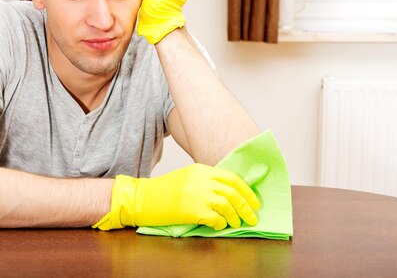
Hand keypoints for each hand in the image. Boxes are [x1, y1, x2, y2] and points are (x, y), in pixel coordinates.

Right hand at [93, 163, 259, 230]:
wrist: (142, 198)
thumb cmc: (163, 192)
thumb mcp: (186, 178)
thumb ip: (205, 181)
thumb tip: (228, 194)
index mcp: (201, 169)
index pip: (231, 178)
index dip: (246, 191)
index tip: (254, 202)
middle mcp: (201, 179)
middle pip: (233, 192)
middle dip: (246, 207)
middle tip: (252, 217)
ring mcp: (197, 194)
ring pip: (227, 205)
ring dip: (235, 217)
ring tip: (236, 224)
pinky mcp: (193, 210)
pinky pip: (216, 218)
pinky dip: (221, 224)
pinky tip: (219, 226)